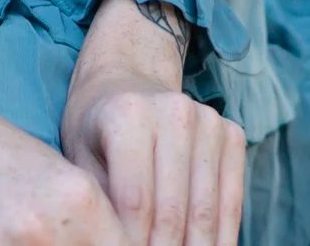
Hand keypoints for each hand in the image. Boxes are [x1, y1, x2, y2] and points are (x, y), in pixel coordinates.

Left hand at [61, 0, 245, 245]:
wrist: (127, 80)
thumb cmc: (95, 128)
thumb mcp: (77, 161)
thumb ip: (97, 204)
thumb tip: (110, 243)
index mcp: (127, 114)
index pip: (135, 202)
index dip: (132, 244)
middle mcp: (173, 111)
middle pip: (174, 209)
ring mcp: (208, 120)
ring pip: (206, 208)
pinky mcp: (231, 133)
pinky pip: (231, 199)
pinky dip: (221, 235)